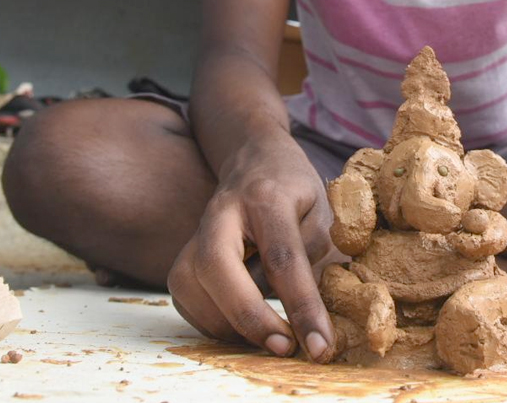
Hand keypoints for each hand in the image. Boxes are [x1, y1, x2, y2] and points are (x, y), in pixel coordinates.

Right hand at [166, 134, 336, 360]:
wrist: (253, 158)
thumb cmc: (294, 190)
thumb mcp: (322, 213)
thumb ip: (315, 259)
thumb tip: (309, 319)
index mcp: (267, 198)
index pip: (281, 258)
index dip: (302, 307)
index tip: (321, 347)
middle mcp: (222, 212)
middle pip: (217, 267)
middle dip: (249, 318)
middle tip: (284, 348)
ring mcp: (196, 232)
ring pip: (190, 286)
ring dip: (228, 326)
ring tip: (268, 339)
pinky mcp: (183, 254)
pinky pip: (185, 298)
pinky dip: (212, 323)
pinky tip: (242, 327)